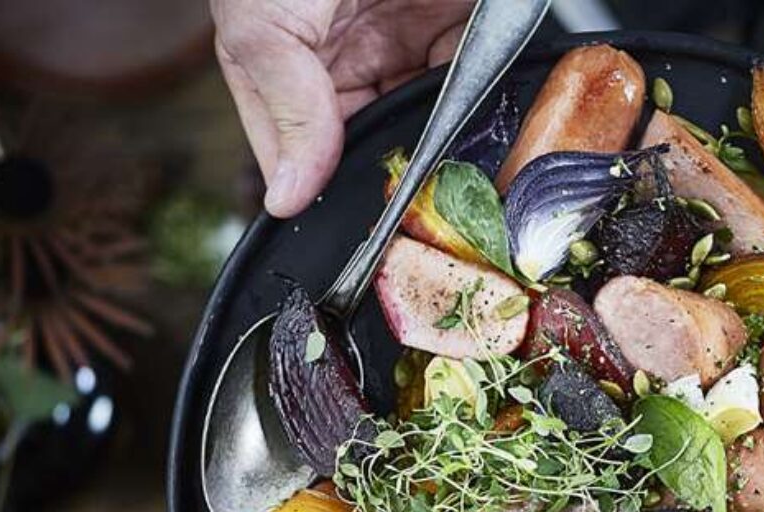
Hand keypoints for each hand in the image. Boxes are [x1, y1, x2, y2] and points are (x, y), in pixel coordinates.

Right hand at [210, 0, 475, 216]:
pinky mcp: (470, 31)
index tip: (367, 233)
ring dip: (458, 158)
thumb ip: (283, 106)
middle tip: (427, 219)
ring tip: (469, 194)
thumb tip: (288, 196)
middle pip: (381, 147)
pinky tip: (499, 143)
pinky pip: (488, 89)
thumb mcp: (264, 24)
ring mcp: (414, 44)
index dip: (333, 195)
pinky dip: (497, 116)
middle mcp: (354, 61)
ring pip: (440, 127)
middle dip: (405, 182)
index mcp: (291, 66)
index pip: (307, 155)